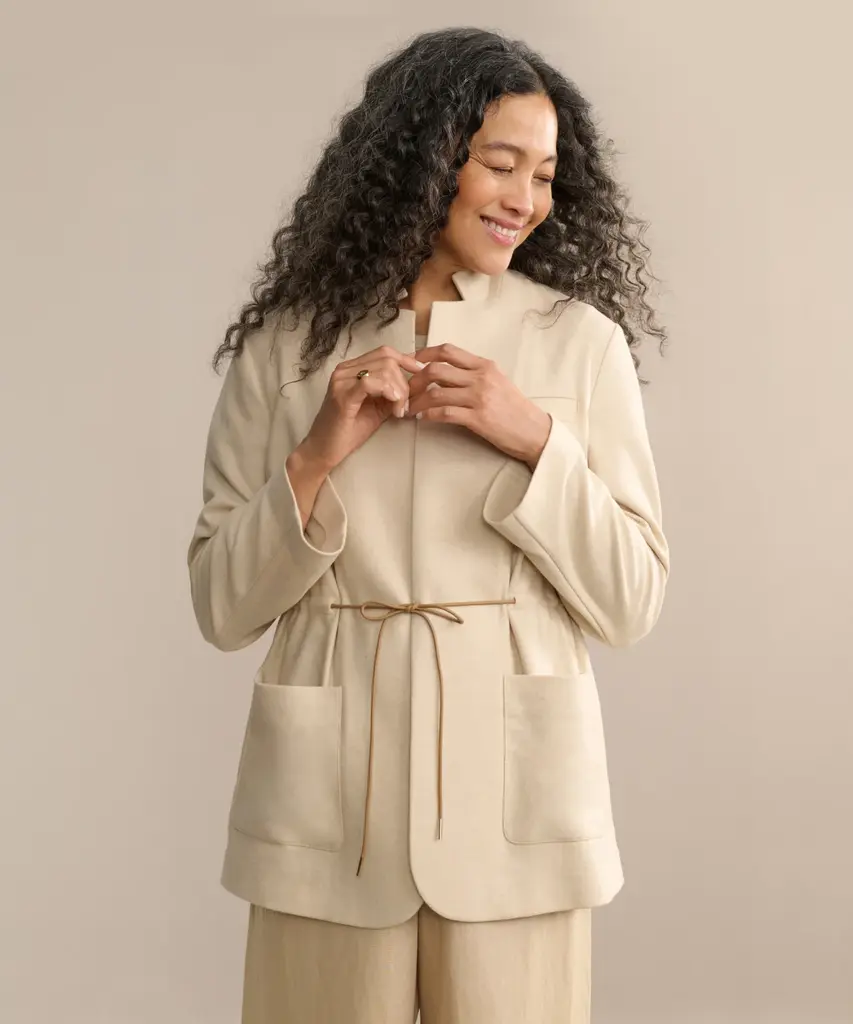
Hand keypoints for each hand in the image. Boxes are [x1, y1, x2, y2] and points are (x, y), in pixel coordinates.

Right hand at [297, 345, 424, 471]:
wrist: (324, 450)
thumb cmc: (349, 430)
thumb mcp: (378, 407)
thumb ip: (393, 392)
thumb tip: (417, 383)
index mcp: (352, 369)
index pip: (385, 352)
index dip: (407, 360)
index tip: (421, 375)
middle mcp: (345, 370)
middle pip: (387, 359)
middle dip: (404, 382)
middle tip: (404, 406)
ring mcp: (341, 381)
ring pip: (383, 370)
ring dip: (399, 391)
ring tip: (398, 411)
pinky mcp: (342, 395)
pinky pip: (370, 382)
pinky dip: (388, 393)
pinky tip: (393, 408)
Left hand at [406, 343, 552, 466]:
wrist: (534, 430)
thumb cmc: (515, 408)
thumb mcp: (497, 382)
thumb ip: (473, 375)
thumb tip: (444, 374)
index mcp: (484, 366)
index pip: (448, 351)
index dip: (424, 354)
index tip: (411, 363)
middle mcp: (481, 378)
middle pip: (436, 370)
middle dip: (414, 380)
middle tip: (405, 390)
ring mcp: (479, 398)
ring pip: (436, 393)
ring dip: (417, 401)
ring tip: (408, 408)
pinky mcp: (478, 418)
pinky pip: (445, 413)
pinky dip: (429, 415)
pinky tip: (422, 418)